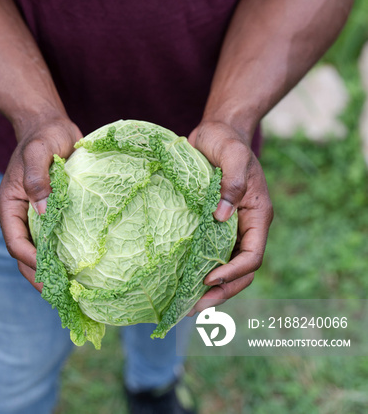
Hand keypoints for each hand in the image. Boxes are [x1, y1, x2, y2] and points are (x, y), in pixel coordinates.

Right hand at [0, 115, 82, 288]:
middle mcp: (19, 214)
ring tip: (71, 291)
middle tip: (62, 296)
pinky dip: (61, 255)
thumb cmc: (44, 136)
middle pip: (24, 254)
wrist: (50, 126)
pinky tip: (79, 268)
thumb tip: (43, 210)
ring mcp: (34, 215)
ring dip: (51, 271)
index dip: (31, 259)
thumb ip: (39, 177)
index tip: (50, 273)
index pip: (16, 241)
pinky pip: (52, 239)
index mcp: (9, 204)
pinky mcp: (50, 213)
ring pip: (38, 251)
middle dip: (39, 276)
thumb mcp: (39, 150)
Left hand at [187, 120, 272, 313]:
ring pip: (227, 269)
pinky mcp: (213, 225)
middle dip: (222, 292)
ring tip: (187, 306)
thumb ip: (232, 181)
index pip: (253, 255)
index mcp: (258, 215)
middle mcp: (246, 226)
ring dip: (211, 290)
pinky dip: (200, 272)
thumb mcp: (232, 154)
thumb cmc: (226, 141)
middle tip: (195, 307)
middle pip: (242, 271)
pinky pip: (211, 255)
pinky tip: (182, 283)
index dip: (233, 271)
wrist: (216, 132)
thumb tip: (222, 217)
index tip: (209, 277)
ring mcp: (230, 228)